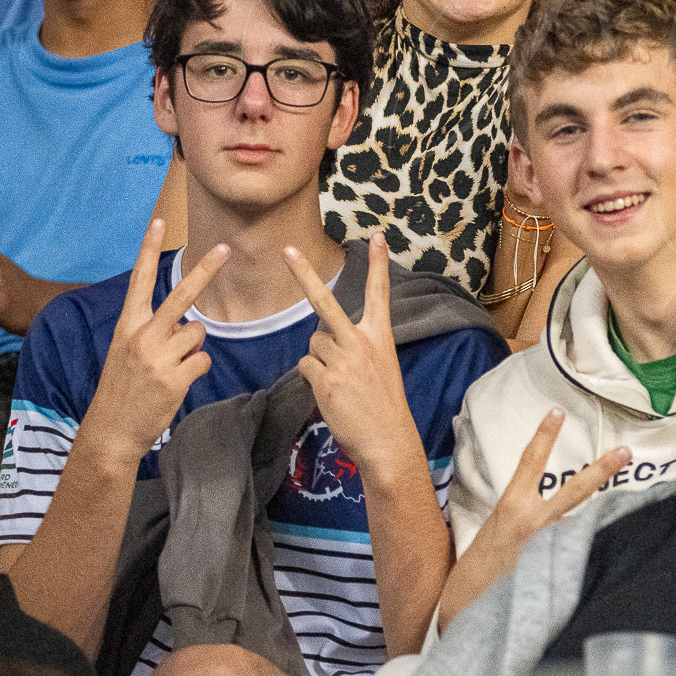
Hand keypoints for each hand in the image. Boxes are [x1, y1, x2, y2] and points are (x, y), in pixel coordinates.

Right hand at [78, 220, 227, 463]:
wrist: (111, 432)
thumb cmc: (122, 391)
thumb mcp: (125, 353)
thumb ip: (151, 332)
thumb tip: (185, 324)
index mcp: (127, 326)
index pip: (138, 280)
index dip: (148, 250)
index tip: (160, 221)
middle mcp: (142, 336)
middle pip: (182, 295)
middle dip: (206, 270)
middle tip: (226, 247)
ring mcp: (158, 356)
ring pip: (198, 334)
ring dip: (192, 350)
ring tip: (169, 370)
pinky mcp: (175, 377)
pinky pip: (203, 361)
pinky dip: (196, 371)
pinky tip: (176, 384)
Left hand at [287, 242, 424, 485]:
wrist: (388, 439)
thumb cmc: (384, 405)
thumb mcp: (380, 367)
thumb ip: (355, 347)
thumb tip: (321, 341)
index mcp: (380, 336)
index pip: (379, 293)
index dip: (378, 264)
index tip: (377, 236)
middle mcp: (361, 342)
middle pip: (325, 302)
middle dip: (304, 274)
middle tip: (287, 249)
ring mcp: (342, 360)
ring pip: (312, 343)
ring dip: (319, 359)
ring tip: (339, 382)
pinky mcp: (326, 380)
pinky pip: (306, 366)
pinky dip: (312, 378)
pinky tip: (330, 392)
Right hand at [456, 410, 629, 593]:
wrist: (465, 607)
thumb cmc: (479, 566)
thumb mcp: (497, 528)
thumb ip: (524, 512)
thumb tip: (551, 507)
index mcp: (512, 507)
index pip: (530, 462)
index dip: (544, 435)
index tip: (557, 412)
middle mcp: (534, 523)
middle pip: (576, 490)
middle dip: (603, 469)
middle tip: (626, 452)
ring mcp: (548, 547)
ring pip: (582, 525)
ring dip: (595, 524)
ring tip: (614, 518)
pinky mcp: (558, 570)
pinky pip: (579, 552)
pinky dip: (586, 551)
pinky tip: (595, 558)